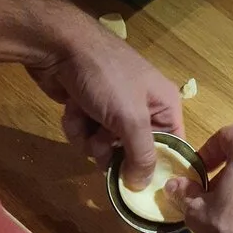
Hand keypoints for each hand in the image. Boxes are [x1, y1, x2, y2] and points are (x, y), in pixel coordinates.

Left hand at [27, 11, 183, 189]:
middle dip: (113, 151)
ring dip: (89, 139)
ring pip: (105, 145)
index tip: (140, 184)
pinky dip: (76, 125)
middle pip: (134, 150)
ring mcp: (114, 106)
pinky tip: (71, 109)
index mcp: (164, 104)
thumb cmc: (105, 78)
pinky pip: (86, 132)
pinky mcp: (89, 107)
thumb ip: (141, 155)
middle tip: (102, 143)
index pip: (172, 146)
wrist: (60, 46)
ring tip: (84, 118)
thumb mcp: (130, 117)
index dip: (158, 166)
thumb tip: (143, 186)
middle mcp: (143, 107)